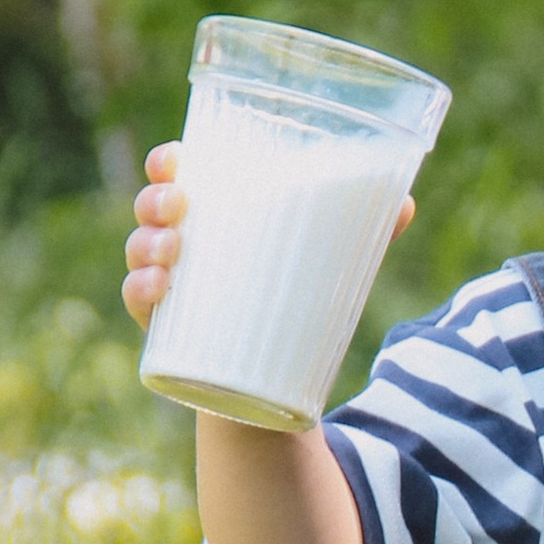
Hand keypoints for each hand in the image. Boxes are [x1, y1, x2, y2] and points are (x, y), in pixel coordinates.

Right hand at [122, 141, 416, 324]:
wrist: (271, 383)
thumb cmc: (294, 300)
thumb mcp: (330, 264)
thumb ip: (367, 232)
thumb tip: (406, 203)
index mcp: (214, 214)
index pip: (178, 175)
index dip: (168, 162)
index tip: (177, 160)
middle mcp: (182, 243)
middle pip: (152, 208)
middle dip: (156, 200)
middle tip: (180, 206)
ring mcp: (170, 285)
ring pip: (140, 252)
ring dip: (147, 244)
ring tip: (174, 252)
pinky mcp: (166, 329)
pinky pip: (137, 304)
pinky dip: (139, 293)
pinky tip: (158, 291)